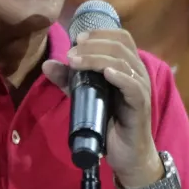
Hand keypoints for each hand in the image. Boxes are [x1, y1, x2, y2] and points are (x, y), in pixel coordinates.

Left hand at [43, 29, 162, 186]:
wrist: (126, 155)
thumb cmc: (109, 123)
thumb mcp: (85, 97)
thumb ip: (69, 80)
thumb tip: (47, 64)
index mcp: (127, 66)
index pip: (121, 38)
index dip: (100, 33)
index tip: (77, 38)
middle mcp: (137, 73)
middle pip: (120, 46)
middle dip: (93, 45)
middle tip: (71, 53)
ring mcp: (141, 89)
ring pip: (124, 62)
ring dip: (98, 58)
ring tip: (77, 62)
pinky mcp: (141, 106)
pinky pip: (133, 86)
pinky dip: (120, 77)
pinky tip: (106, 73)